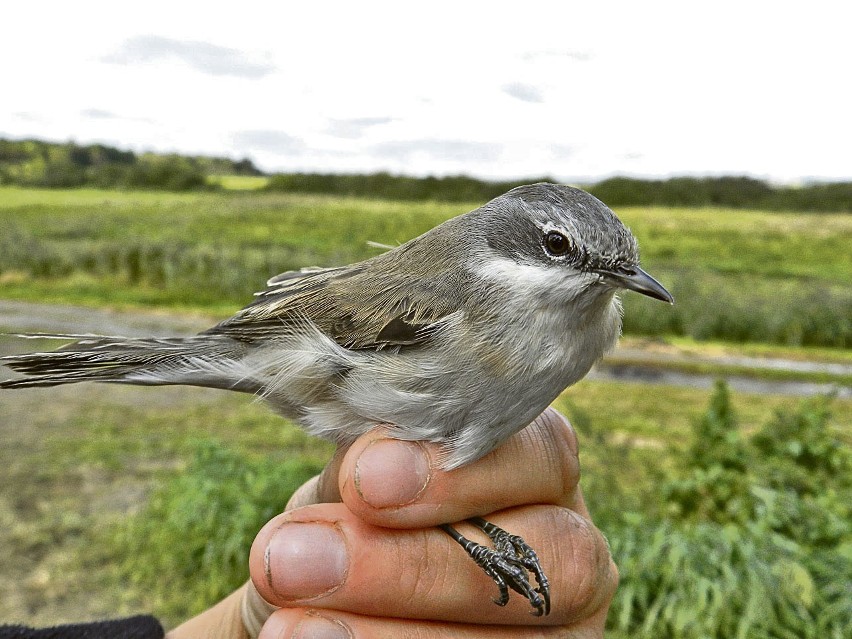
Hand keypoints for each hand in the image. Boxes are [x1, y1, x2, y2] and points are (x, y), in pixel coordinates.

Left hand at [246, 408, 617, 637]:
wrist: (338, 586)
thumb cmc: (359, 513)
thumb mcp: (360, 478)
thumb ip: (371, 465)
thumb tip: (367, 469)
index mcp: (540, 468)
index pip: (541, 453)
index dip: (459, 472)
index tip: (364, 481)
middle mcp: (571, 544)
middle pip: (543, 556)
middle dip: (415, 565)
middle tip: (297, 561)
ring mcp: (561, 625)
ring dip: (388, 633)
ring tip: (290, 627)